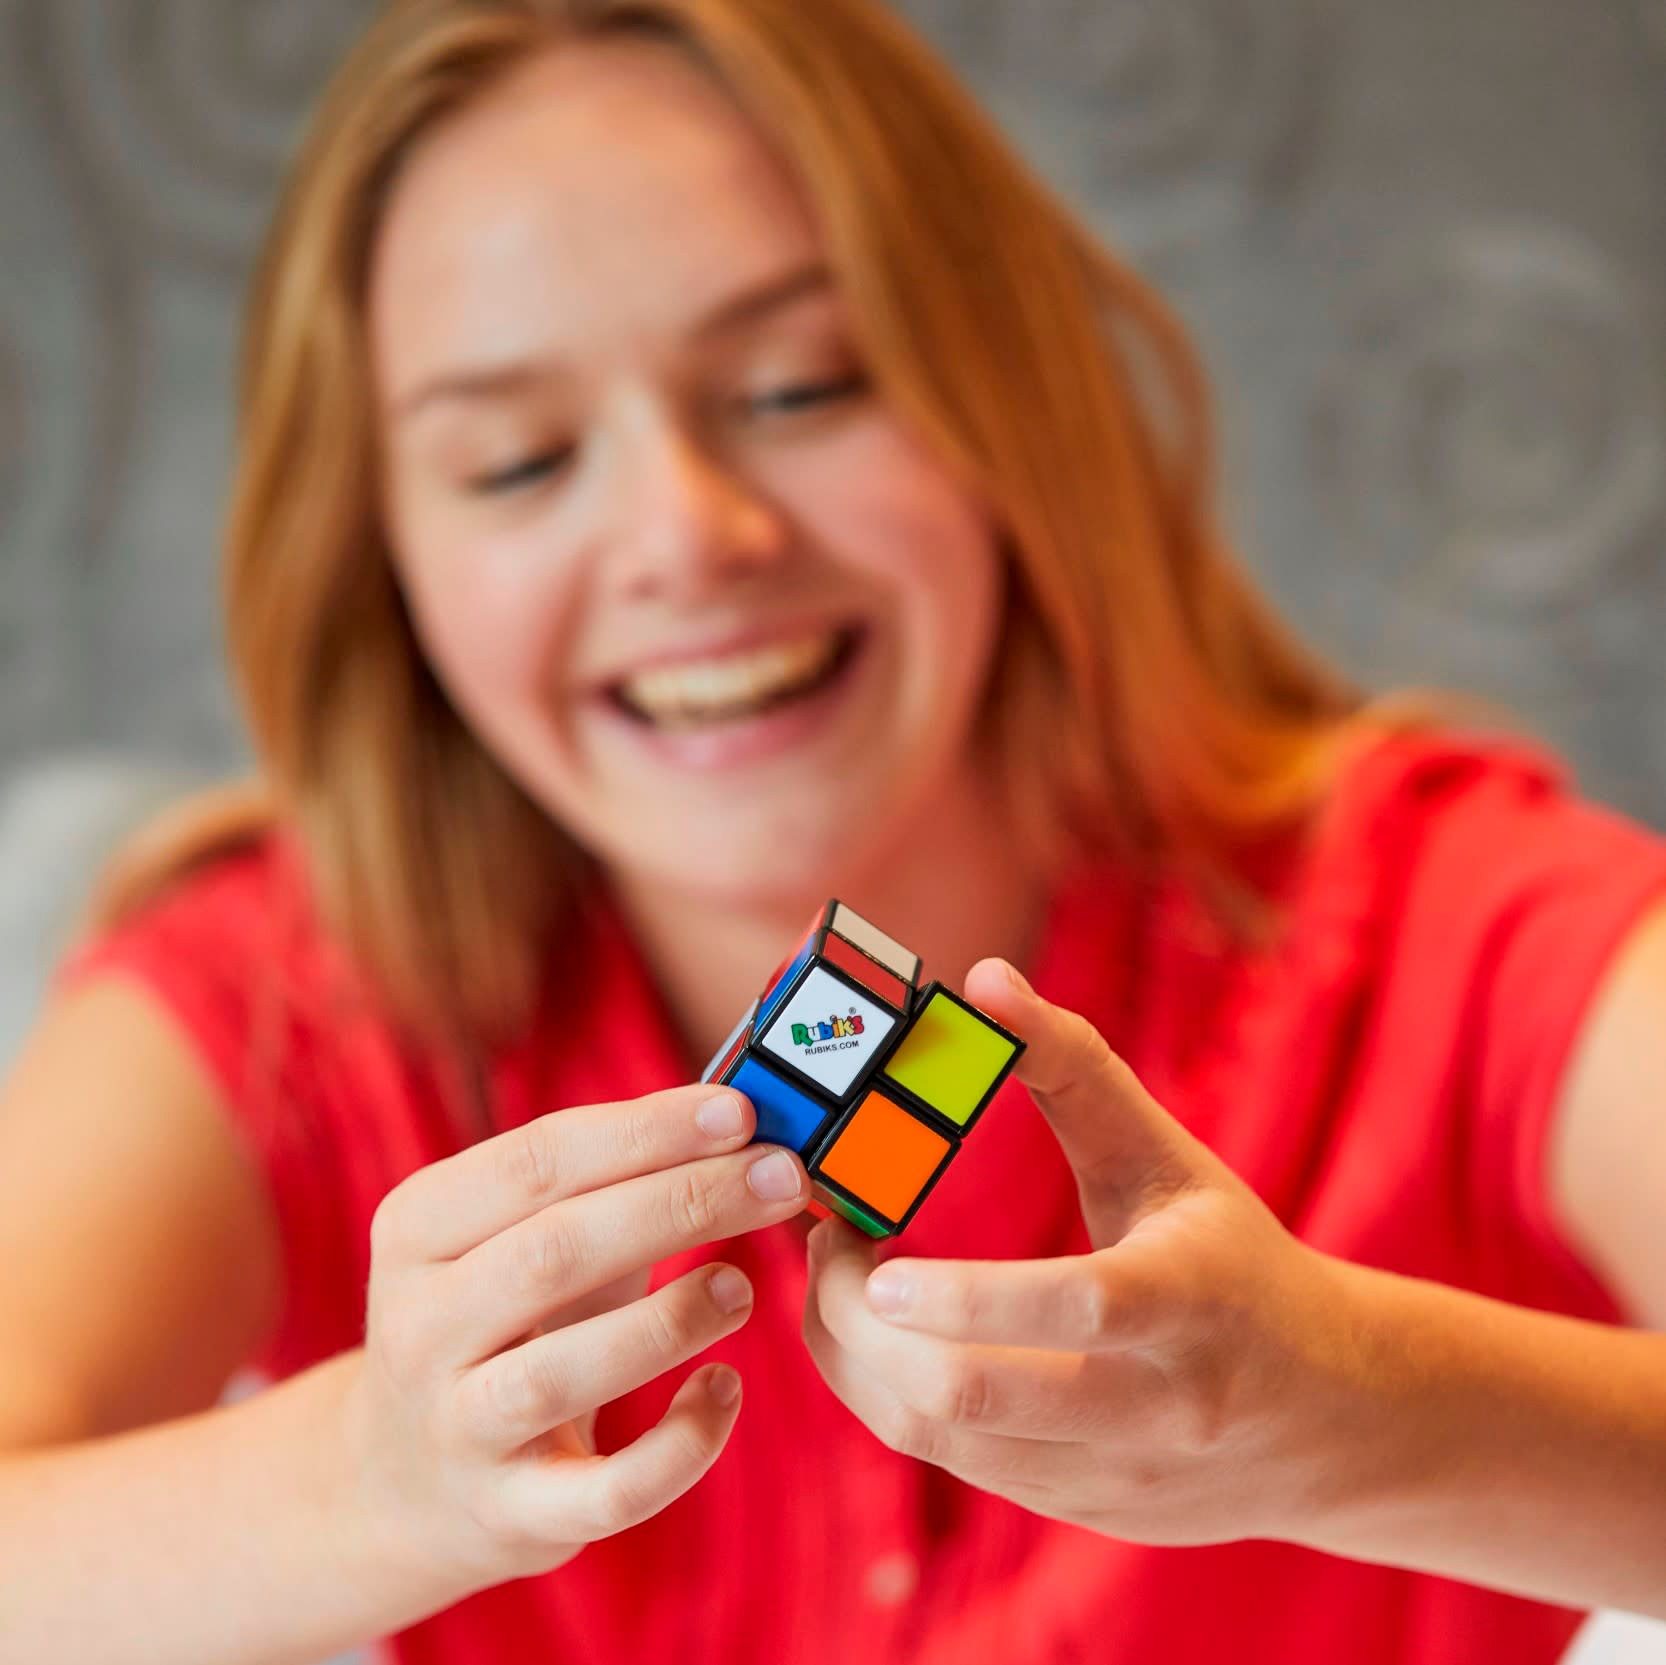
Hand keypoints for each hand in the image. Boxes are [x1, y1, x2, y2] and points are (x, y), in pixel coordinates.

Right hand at [339, 1082, 808, 1598]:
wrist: (403, 1482)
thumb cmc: (503, 1320)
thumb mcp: (520, 1237)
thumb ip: (610, 1178)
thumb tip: (741, 1121)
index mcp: (418, 1229)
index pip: (537, 1160)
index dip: (646, 1131)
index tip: (740, 1111)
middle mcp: (420, 1326)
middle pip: (557, 1249)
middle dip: (683, 1201)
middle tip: (781, 1177)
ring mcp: (459, 1429)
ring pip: (564, 1371)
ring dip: (672, 1319)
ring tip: (744, 1285)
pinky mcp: (511, 1516)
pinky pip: (607, 1493)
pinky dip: (680, 1445)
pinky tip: (724, 1391)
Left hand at [801, 958, 1349, 1546]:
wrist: (1331, 1420)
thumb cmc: (1236, 1259)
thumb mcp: (1170, 1155)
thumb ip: (1074, 1066)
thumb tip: (983, 978)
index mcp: (1194, 1300)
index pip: (1079, 1307)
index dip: (963, 1293)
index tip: (872, 1252)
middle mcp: (1158, 1407)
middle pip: (972, 1395)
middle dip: (860, 1321)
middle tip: (823, 1238)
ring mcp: (1115, 1478)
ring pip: (941, 1440)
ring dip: (855, 1357)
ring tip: (835, 1275)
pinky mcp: (1080, 1513)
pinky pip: (952, 1463)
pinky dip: (888, 1393)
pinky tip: (877, 1331)